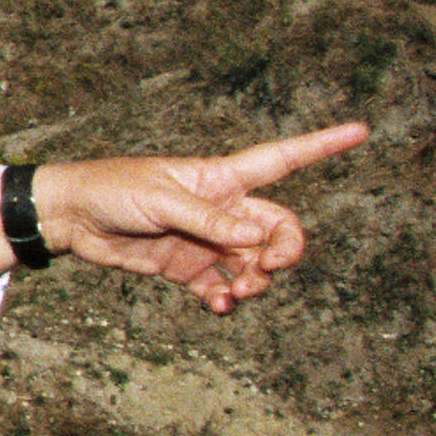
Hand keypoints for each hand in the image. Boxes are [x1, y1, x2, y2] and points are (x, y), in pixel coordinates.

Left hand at [0, 123, 367, 314]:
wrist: (74, 219)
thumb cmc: (114, 191)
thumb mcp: (162, 202)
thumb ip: (210, 221)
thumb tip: (258, 236)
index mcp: (223, 177)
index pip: (283, 158)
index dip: (323, 144)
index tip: (362, 129)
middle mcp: (224, 208)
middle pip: (279, 228)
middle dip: (285, 251)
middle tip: (267, 269)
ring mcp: (209, 240)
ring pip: (256, 264)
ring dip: (256, 283)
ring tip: (235, 295)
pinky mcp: (190, 267)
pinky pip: (224, 288)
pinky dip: (227, 300)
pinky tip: (219, 306)